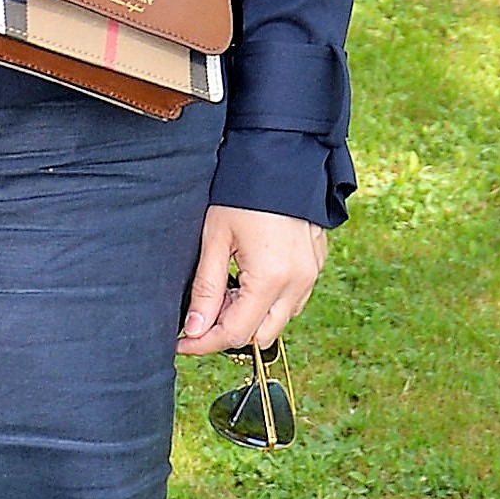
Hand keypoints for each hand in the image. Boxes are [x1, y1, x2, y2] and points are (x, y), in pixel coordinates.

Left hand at [180, 204, 326, 358]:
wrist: (281, 155)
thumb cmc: (242, 192)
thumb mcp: (215, 239)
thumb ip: (206, 289)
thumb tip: (194, 330)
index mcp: (271, 279)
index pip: (236, 334)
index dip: (205, 343)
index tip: (181, 342)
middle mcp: (298, 282)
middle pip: (261, 335)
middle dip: (228, 332)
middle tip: (201, 314)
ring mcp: (312, 273)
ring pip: (279, 318)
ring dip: (251, 315)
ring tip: (225, 288)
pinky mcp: (317, 262)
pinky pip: (294, 298)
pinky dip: (269, 299)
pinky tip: (248, 277)